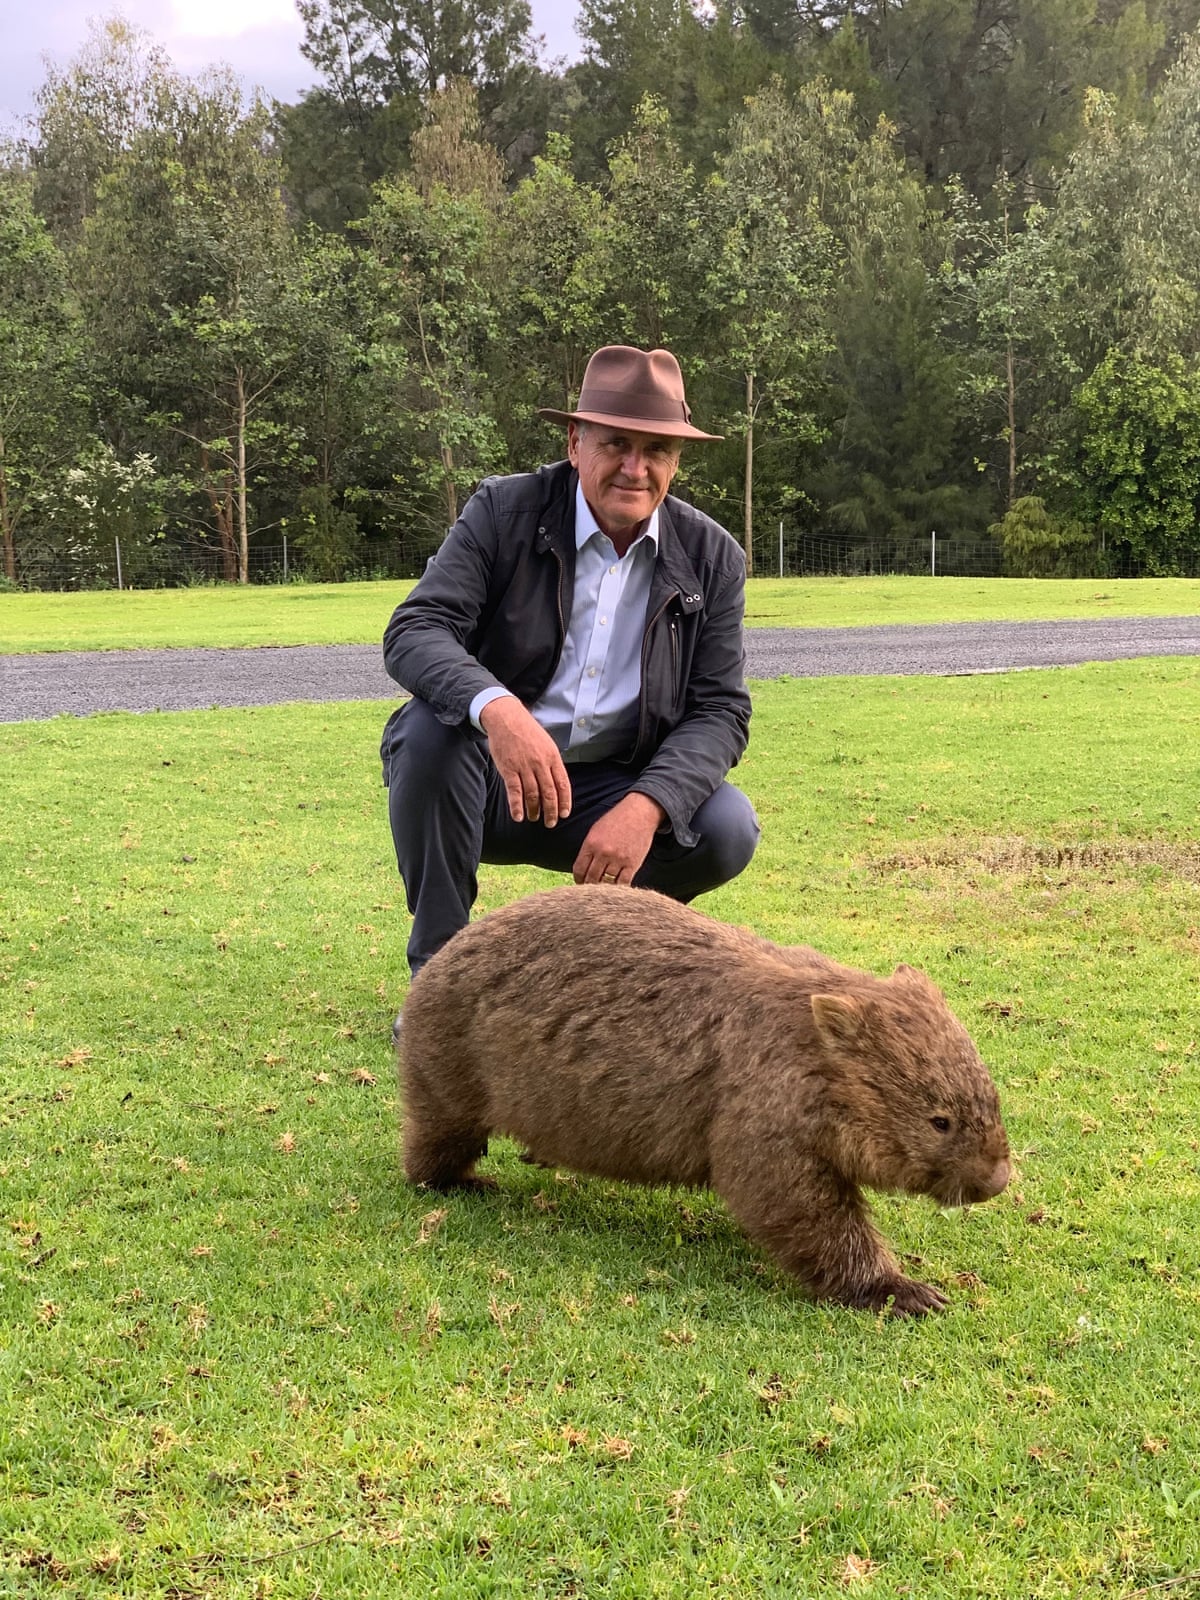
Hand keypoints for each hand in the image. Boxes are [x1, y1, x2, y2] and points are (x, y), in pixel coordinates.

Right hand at [480, 696, 571, 825]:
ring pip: (532, 794)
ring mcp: (524, 766)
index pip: (562, 784)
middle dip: (551, 811)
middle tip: (551, 823)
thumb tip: (557, 782)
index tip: (564, 814)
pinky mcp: (508, 768)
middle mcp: (540, 763)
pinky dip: (516, 806)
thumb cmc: (527, 732)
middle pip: (549, 793)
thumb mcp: (547, 744)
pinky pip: (514, 791)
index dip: (564, 801)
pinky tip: (518, 816)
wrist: (507, 718)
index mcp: (552, 757)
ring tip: (534, 818)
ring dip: (534, 810)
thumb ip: (552, 763)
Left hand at [573, 791, 665, 885]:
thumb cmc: (616, 820)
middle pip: (591, 878)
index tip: (580, 882)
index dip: (578, 879)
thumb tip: (582, 868)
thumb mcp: (596, 830)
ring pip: (605, 883)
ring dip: (603, 888)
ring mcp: (618, 860)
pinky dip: (617, 888)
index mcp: (591, 844)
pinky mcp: (632, 864)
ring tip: (602, 890)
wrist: (639, 814)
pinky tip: (615, 887)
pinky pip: (622, 883)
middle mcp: (603, 853)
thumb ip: (588, 849)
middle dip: (589, 885)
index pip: (579, 869)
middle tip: (590, 889)